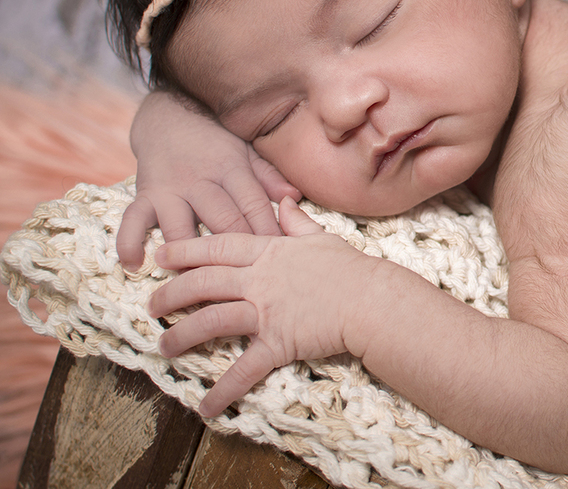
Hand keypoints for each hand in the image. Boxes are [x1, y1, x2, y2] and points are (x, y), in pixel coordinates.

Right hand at [118, 91, 300, 268]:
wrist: (169, 114)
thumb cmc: (217, 139)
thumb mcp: (247, 150)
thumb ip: (268, 176)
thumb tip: (295, 197)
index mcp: (232, 169)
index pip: (253, 205)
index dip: (268, 232)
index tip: (281, 258)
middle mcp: (200, 180)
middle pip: (222, 220)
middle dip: (236, 251)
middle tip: (249, 279)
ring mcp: (169, 189)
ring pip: (179, 226)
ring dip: (186, 254)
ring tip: (195, 281)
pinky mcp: (143, 194)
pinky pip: (132, 220)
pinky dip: (129, 242)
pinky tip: (134, 265)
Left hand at [150, 198, 373, 416]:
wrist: (372, 300)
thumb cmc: (351, 269)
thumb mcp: (322, 238)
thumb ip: (297, 222)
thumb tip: (284, 203)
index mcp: (270, 253)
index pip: (218, 247)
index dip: (185, 251)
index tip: (161, 256)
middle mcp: (261, 280)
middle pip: (204, 282)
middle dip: (172, 293)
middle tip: (152, 305)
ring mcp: (267, 312)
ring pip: (212, 320)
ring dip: (183, 335)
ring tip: (165, 346)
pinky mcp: (278, 343)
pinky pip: (245, 369)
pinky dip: (224, 390)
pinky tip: (205, 407)